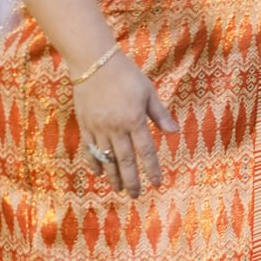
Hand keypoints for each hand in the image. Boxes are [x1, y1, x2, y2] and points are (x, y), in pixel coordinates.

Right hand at [74, 50, 178, 197]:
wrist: (95, 64)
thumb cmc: (127, 76)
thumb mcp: (148, 92)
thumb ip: (160, 114)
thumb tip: (175, 132)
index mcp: (135, 120)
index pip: (146, 150)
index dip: (151, 168)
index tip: (156, 183)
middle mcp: (116, 128)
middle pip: (125, 160)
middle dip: (131, 180)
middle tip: (136, 195)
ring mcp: (98, 128)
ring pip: (107, 158)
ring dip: (113, 176)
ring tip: (119, 189)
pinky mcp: (85, 126)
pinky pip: (89, 150)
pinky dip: (94, 163)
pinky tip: (98, 173)